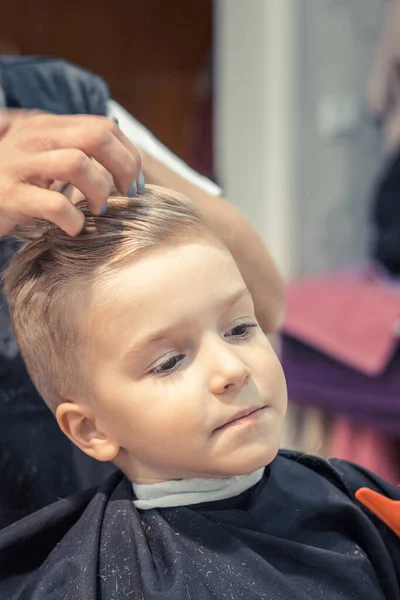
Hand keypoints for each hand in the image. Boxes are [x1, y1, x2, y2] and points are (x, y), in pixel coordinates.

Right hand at [0, 111, 141, 236]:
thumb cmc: (16, 183)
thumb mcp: (45, 158)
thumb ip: (77, 153)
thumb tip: (127, 169)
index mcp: (48, 125)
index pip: (104, 126)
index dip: (129, 155)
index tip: (135, 183)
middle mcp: (34, 137)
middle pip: (97, 137)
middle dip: (125, 167)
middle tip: (128, 195)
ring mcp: (20, 165)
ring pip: (77, 163)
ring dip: (100, 191)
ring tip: (100, 210)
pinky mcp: (10, 195)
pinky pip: (54, 204)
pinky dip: (74, 221)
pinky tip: (75, 228)